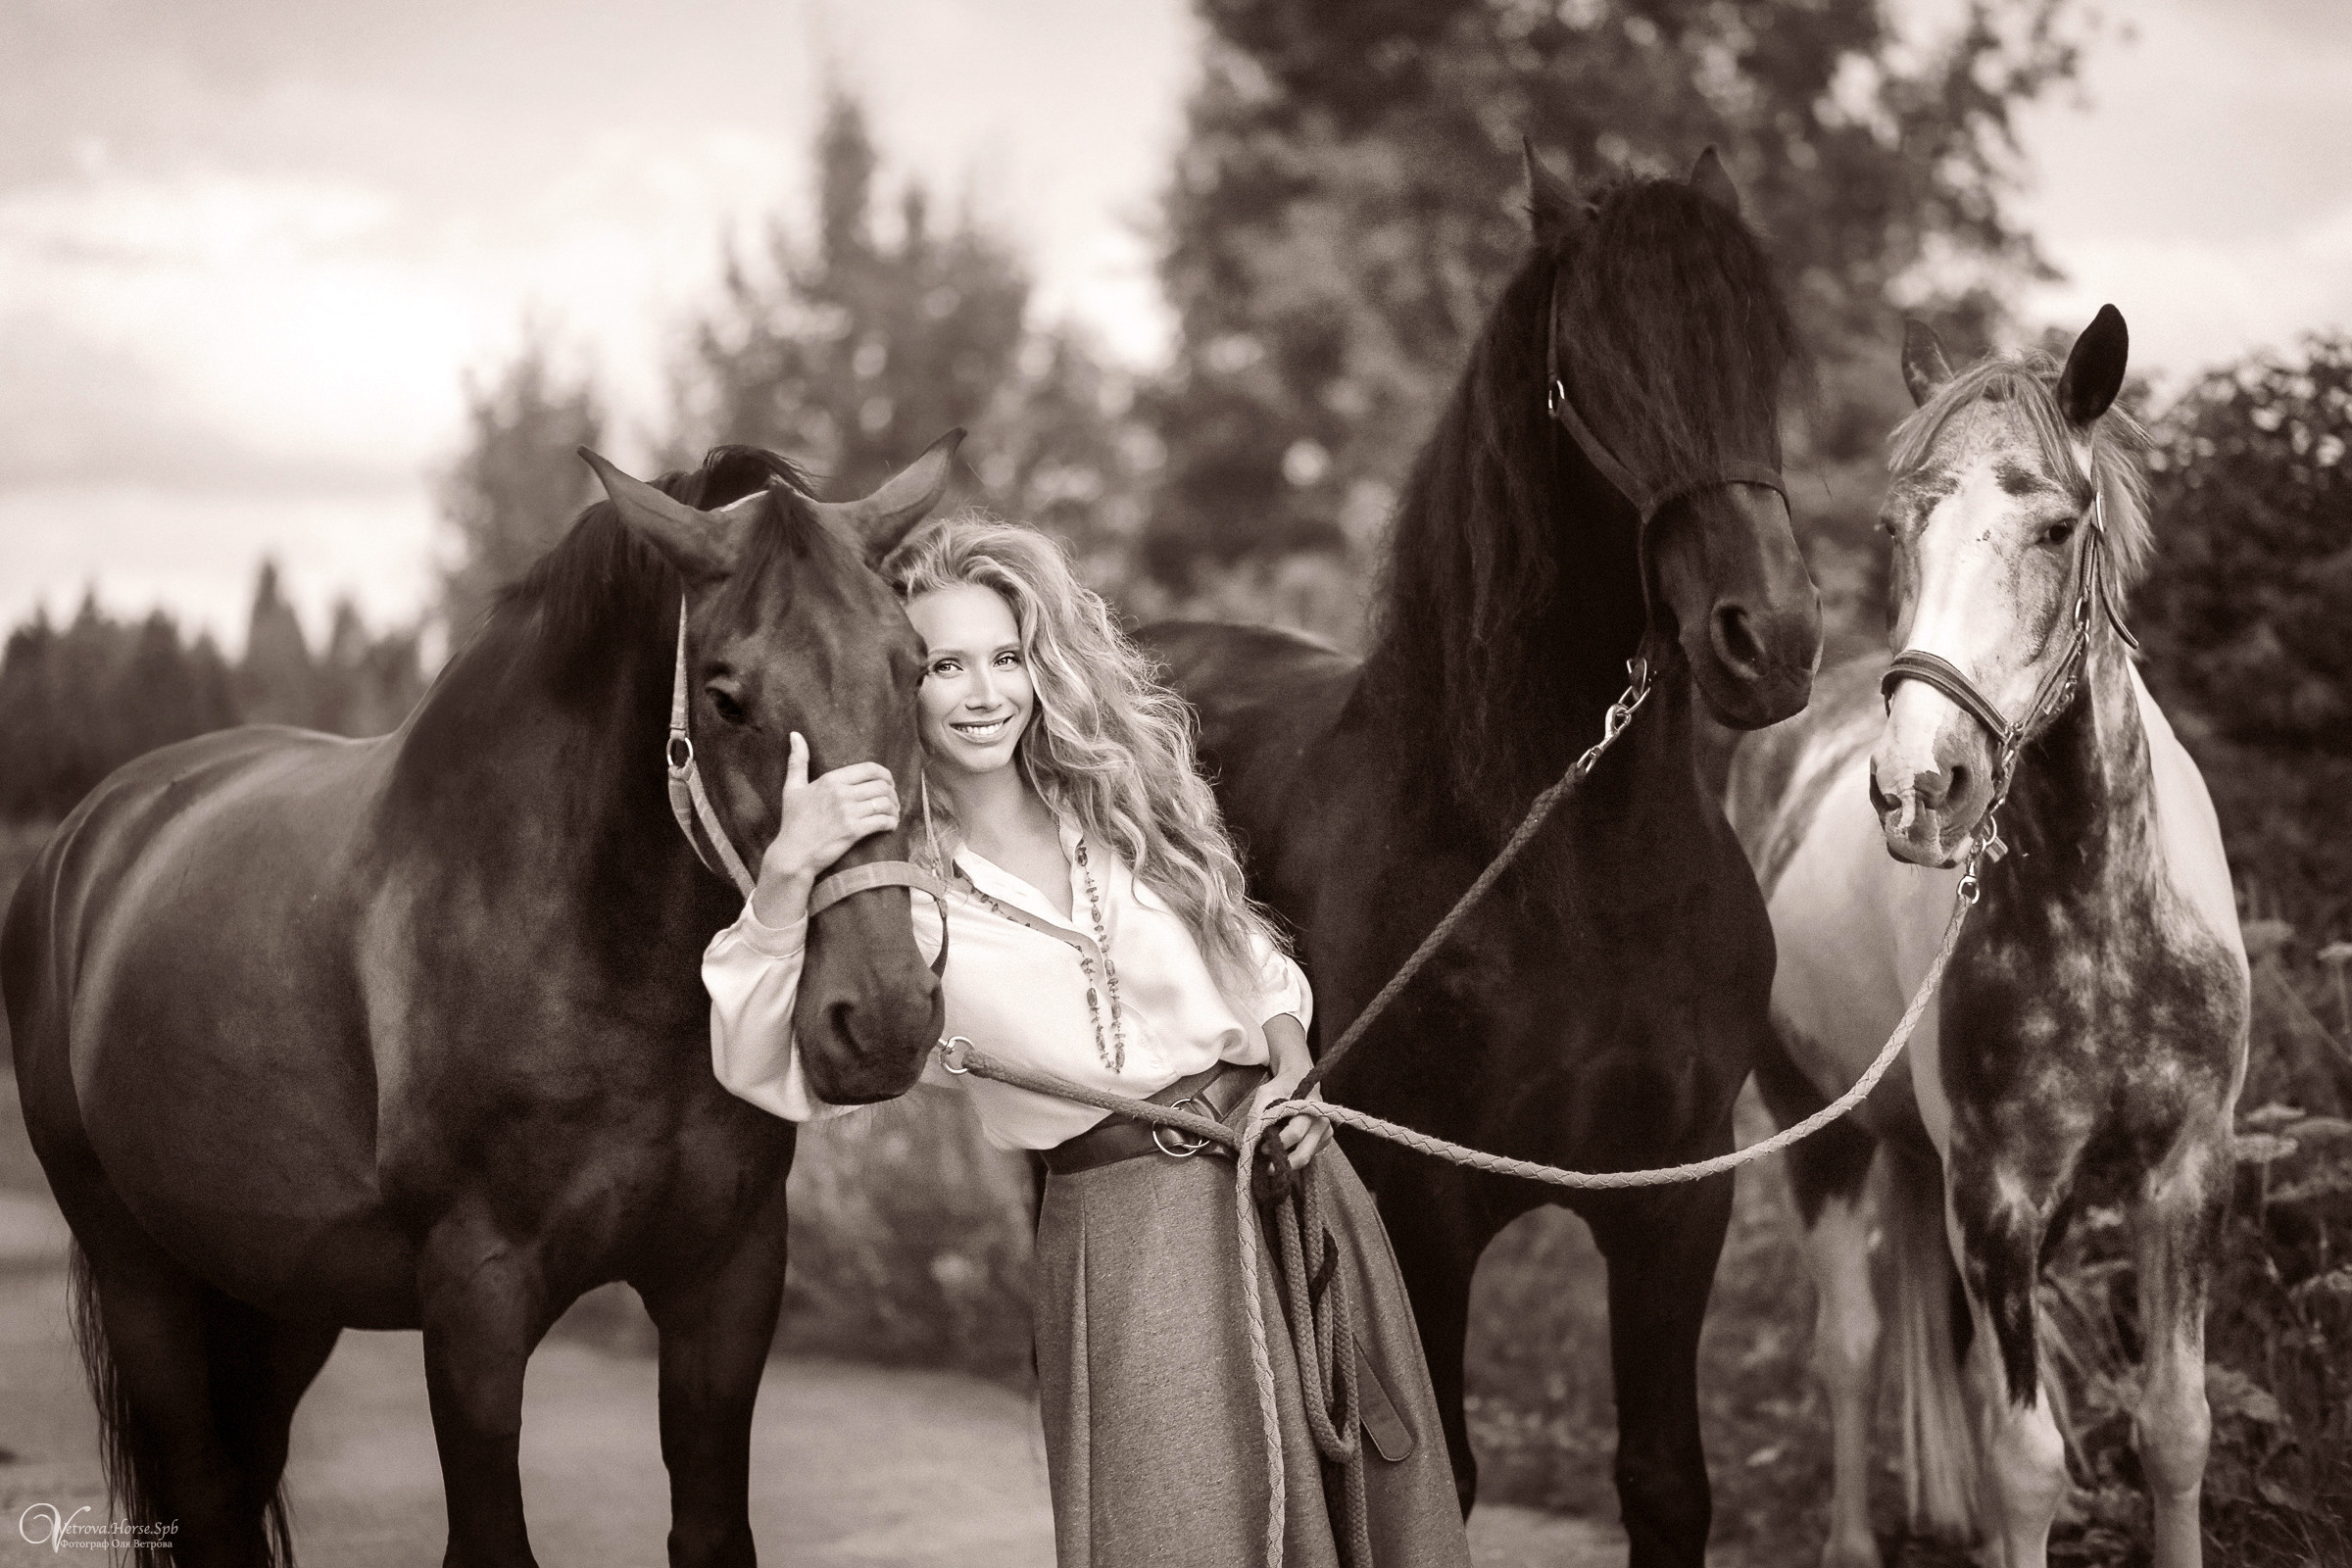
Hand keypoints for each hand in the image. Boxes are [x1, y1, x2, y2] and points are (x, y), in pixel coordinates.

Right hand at [760, 733, 898, 885]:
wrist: (793, 854)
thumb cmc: (793, 822)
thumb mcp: (792, 787)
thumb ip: (797, 760)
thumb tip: (795, 734)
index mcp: (830, 780)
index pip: (870, 769)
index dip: (885, 775)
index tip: (888, 783)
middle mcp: (841, 793)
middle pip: (882, 785)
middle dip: (892, 793)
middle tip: (893, 801)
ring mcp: (848, 812)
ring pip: (885, 803)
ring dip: (894, 808)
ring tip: (893, 813)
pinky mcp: (854, 831)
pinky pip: (882, 821)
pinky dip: (892, 822)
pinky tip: (891, 825)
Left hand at [1250, 1068, 1330, 1170]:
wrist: (1300, 1077)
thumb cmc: (1282, 1085)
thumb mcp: (1265, 1094)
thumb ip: (1256, 1114)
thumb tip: (1250, 1138)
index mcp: (1309, 1109)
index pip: (1295, 1133)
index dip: (1277, 1144)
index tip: (1263, 1148)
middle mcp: (1321, 1122)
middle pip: (1304, 1154)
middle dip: (1284, 1163)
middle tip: (1268, 1166)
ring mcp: (1326, 1132)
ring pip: (1307, 1157)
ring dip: (1289, 1161)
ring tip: (1274, 1155)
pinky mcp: (1325, 1139)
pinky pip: (1310, 1155)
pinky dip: (1296, 1155)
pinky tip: (1286, 1149)